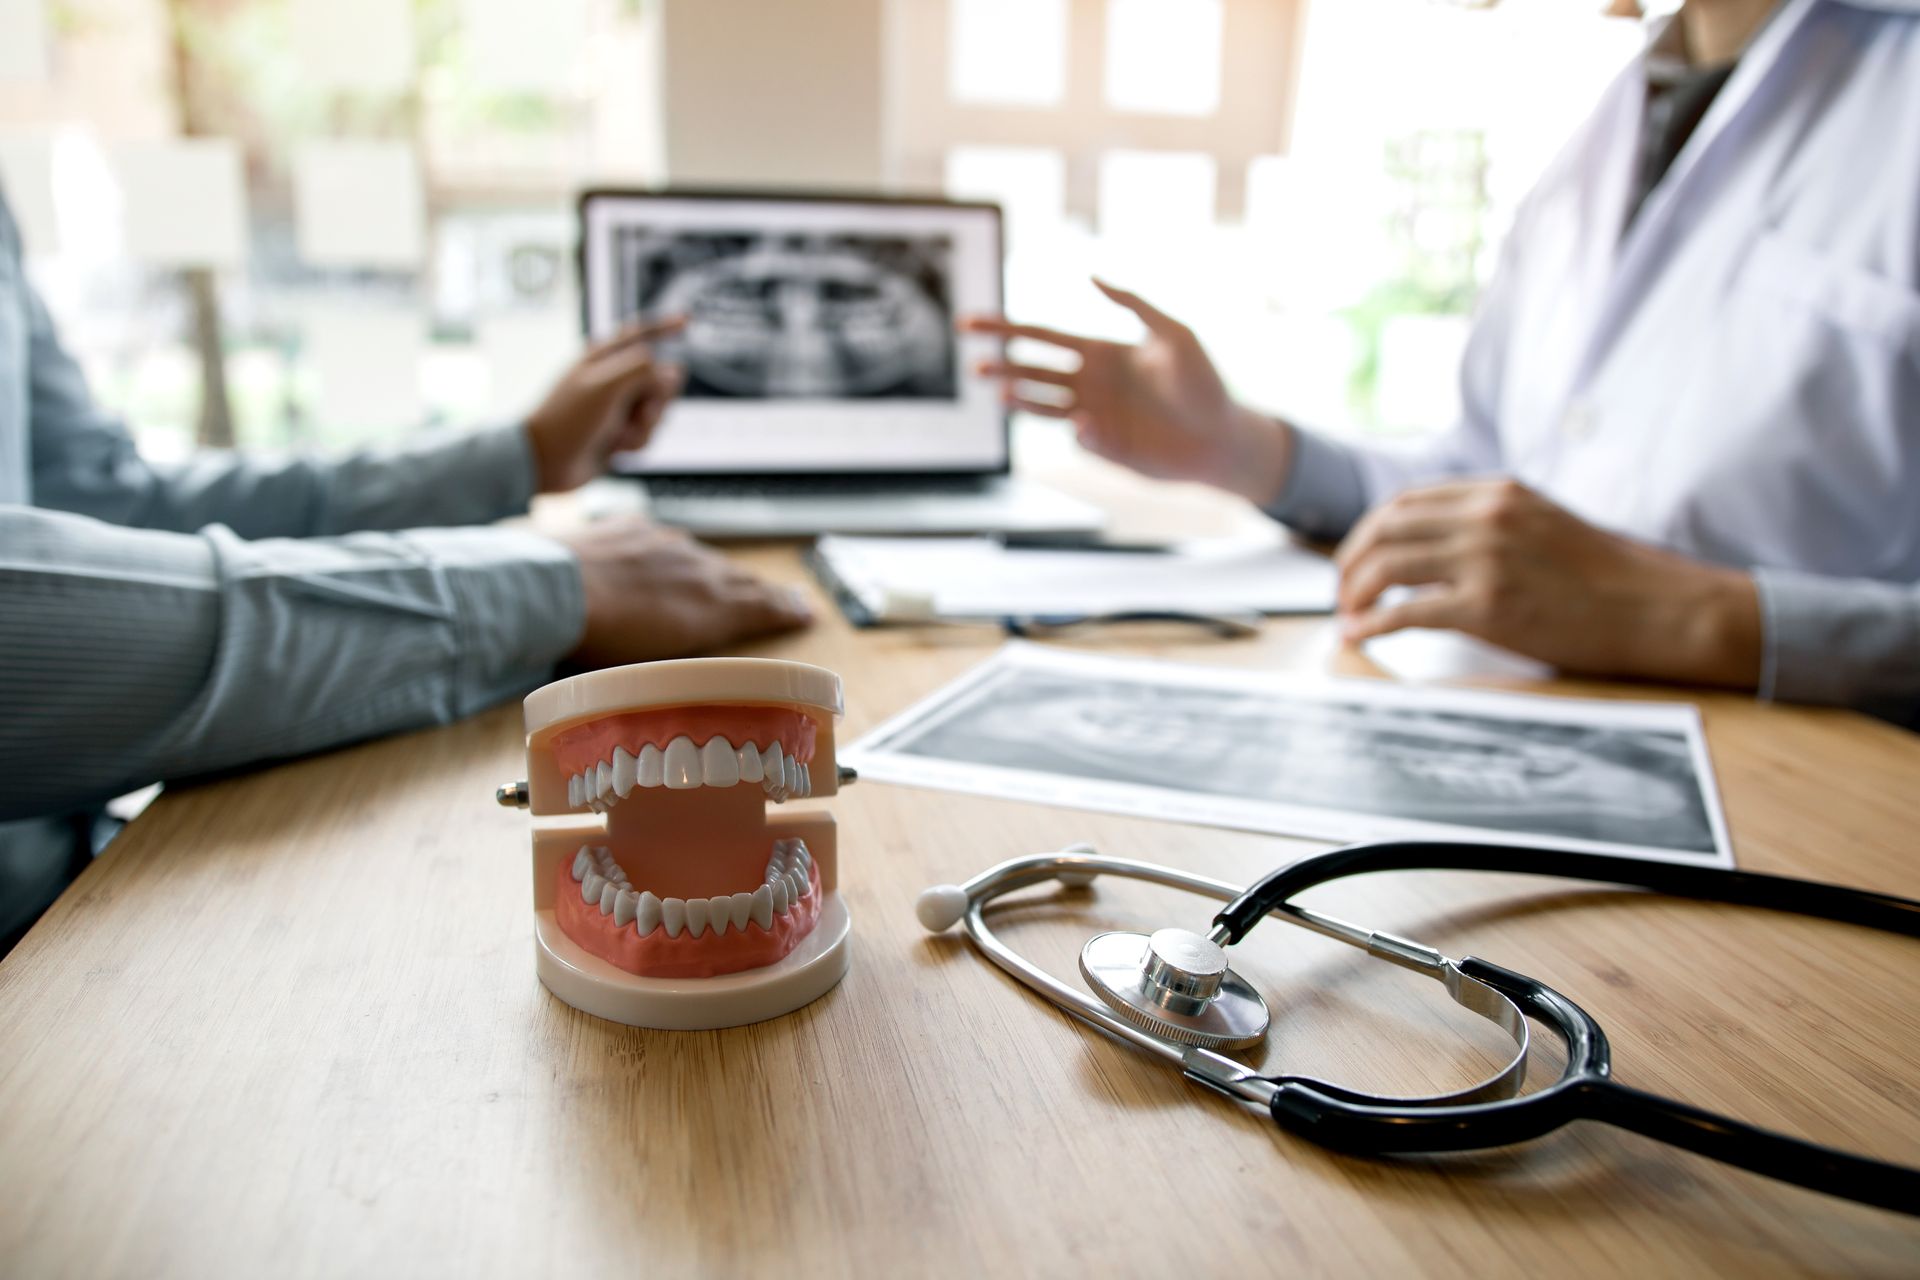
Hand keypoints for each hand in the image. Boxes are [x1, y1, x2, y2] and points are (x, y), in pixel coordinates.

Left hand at [525, 318, 686, 493]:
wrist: (546, 463)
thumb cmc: (568, 420)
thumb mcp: (606, 386)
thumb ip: (642, 370)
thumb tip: (672, 371)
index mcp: (602, 358)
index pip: (639, 334)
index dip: (664, 326)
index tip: (687, 320)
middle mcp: (612, 379)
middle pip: (659, 378)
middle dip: (657, 399)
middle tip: (641, 412)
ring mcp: (616, 406)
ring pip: (658, 410)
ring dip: (645, 427)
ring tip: (619, 436)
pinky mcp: (620, 432)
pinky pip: (648, 434)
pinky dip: (636, 443)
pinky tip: (615, 449)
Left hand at [560, 518, 812, 665]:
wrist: (557, 591)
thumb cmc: (603, 640)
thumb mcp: (658, 663)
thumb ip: (688, 652)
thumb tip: (700, 664)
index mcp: (711, 605)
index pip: (761, 606)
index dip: (786, 610)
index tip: (807, 611)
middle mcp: (699, 569)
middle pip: (743, 581)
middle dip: (768, 592)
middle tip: (791, 597)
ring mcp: (666, 544)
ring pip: (707, 559)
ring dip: (724, 572)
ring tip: (735, 579)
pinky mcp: (633, 529)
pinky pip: (664, 542)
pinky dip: (673, 554)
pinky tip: (672, 556)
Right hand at [959, 279, 1293, 506]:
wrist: (1222, 435)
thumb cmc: (1205, 382)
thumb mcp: (1175, 332)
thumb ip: (1133, 303)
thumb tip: (1091, 276)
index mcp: (1099, 351)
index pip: (1040, 337)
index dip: (1004, 330)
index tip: (970, 324)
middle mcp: (1089, 384)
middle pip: (1033, 373)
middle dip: (1003, 369)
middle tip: (974, 367)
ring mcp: (1094, 417)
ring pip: (1044, 408)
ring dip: (1020, 402)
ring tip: (999, 396)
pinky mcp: (1105, 447)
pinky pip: (1080, 437)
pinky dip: (1078, 429)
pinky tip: (1087, 421)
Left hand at [1334, 478, 1761, 686]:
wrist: (1660, 609)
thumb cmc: (1610, 578)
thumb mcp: (1545, 526)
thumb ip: (1492, 527)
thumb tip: (1434, 551)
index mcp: (1499, 493)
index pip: (1407, 501)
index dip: (1370, 530)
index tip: (1357, 557)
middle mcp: (1487, 518)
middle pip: (1386, 528)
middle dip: (1351, 560)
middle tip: (1342, 590)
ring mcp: (1487, 560)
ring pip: (1387, 565)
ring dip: (1355, 592)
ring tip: (1348, 614)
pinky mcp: (1489, 608)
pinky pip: (1407, 612)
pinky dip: (1373, 625)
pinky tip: (1359, 637)